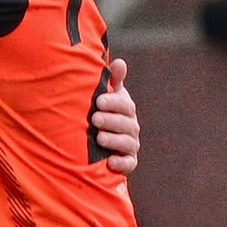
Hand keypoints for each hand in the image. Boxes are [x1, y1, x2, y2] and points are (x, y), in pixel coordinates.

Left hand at [93, 58, 139, 175]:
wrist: (96, 142)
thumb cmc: (101, 112)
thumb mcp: (106, 95)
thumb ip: (112, 80)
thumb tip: (119, 62)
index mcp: (126, 110)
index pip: (125, 105)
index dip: (114, 102)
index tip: (99, 100)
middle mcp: (131, 127)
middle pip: (126, 124)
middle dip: (111, 120)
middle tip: (95, 118)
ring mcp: (130, 145)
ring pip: (127, 143)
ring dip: (114, 140)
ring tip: (99, 138)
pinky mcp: (127, 162)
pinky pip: (128, 164)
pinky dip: (121, 163)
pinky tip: (110, 162)